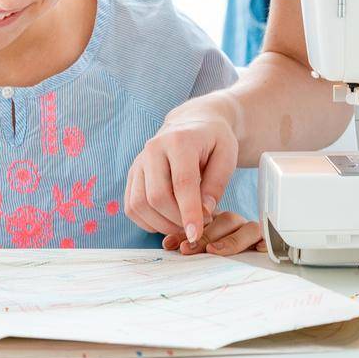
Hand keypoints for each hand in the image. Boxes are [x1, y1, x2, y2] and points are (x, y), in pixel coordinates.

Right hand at [124, 110, 238, 245]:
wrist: (193, 122)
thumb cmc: (213, 140)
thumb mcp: (227, 155)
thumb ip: (217, 184)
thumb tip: (203, 212)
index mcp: (179, 140)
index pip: (182, 183)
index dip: (189, 212)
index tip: (196, 235)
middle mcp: (153, 149)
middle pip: (156, 196)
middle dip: (176, 220)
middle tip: (196, 226)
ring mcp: (139, 162)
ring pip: (139, 204)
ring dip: (160, 224)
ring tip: (182, 224)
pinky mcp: (132, 174)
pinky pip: (131, 207)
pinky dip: (146, 222)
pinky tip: (166, 220)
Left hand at [161, 211, 266, 255]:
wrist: (245, 262)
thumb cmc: (215, 250)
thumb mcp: (196, 246)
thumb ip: (184, 242)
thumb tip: (168, 244)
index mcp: (214, 219)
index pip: (203, 217)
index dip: (187, 230)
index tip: (171, 243)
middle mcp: (233, 223)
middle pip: (225, 220)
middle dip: (204, 235)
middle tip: (188, 248)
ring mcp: (250, 231)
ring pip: (247, 228)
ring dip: (230, 241)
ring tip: (214, 251)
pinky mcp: (266, 241)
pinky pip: (269, 238)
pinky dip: (264, 242)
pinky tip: (258, 249)